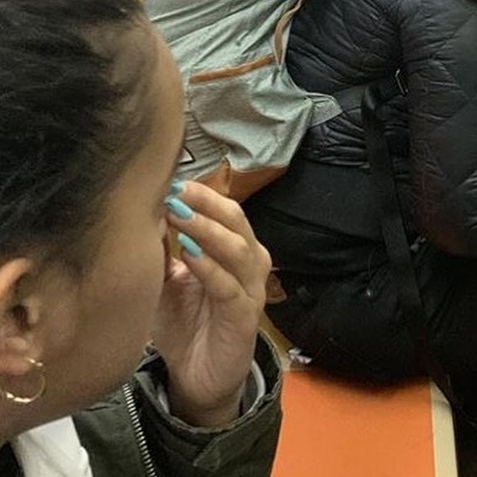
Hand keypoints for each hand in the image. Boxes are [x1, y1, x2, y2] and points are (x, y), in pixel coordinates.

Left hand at [153, 182, 271, 427]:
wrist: (197, 378)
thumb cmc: (185, 323)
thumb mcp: (168, 281)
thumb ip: (163, 251)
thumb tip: (143, 212)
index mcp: (236, 249)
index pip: (224, 210)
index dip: (200, 195)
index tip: (169, 181)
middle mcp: (250, 263)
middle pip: (237, 221)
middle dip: (206, 203)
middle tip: (175, 192)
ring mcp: (251, 290)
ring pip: (238, 249)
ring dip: (207, 230)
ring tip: (179, 216)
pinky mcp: (246, 318)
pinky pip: (230, 288)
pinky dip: (211, 269)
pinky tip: (189, 256)